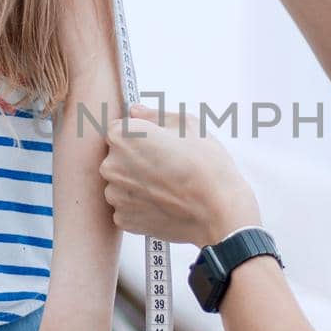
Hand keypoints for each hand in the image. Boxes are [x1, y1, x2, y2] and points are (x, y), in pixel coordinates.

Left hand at [100, 101, 260, 246]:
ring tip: (166, 186)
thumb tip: (136, 112)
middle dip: (136, 159)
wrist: (218, 211)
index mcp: (123, 137)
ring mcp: (115, 195)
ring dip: (136, 183)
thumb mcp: (188, 124)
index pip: (118, 129)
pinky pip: (127, 206)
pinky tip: (163, 202)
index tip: (156, 144)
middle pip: (116, 157)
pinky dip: (141, 205)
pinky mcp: (123, 218)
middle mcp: (111, 165)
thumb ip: (154, 115)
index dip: (139, 135)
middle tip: (166, 165)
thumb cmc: (206, 166)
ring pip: (121, 183)